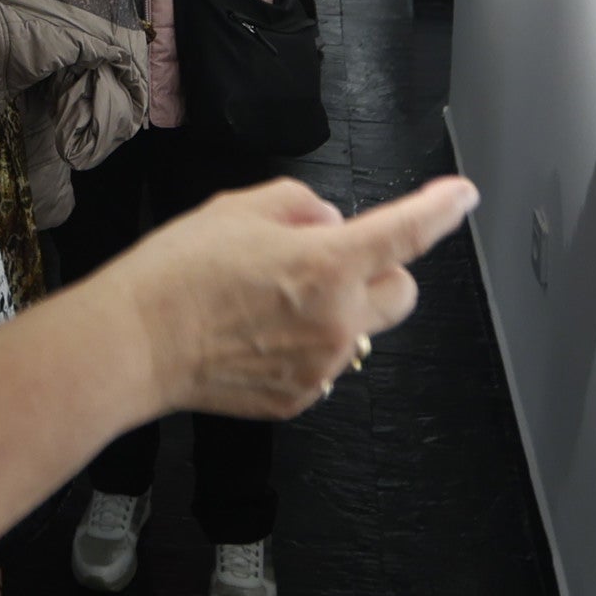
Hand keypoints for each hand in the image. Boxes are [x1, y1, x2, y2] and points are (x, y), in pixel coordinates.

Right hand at [102, 174, 476, 419]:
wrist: (135, 342)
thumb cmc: (177, 274)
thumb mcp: (238, 208)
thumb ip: (300, 205)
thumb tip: (327, 223)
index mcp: (328, 264)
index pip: (407, 233)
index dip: (441, 209)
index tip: (460, 197)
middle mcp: (337, 321)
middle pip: (402, 293)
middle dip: (379, 271)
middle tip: (331, 260)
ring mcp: (321, 366)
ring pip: (362, 331)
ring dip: (339, 310)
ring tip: (273, 302)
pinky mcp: (299, 398)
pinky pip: (325, 364)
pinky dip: (306, 345)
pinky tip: (257, 334)